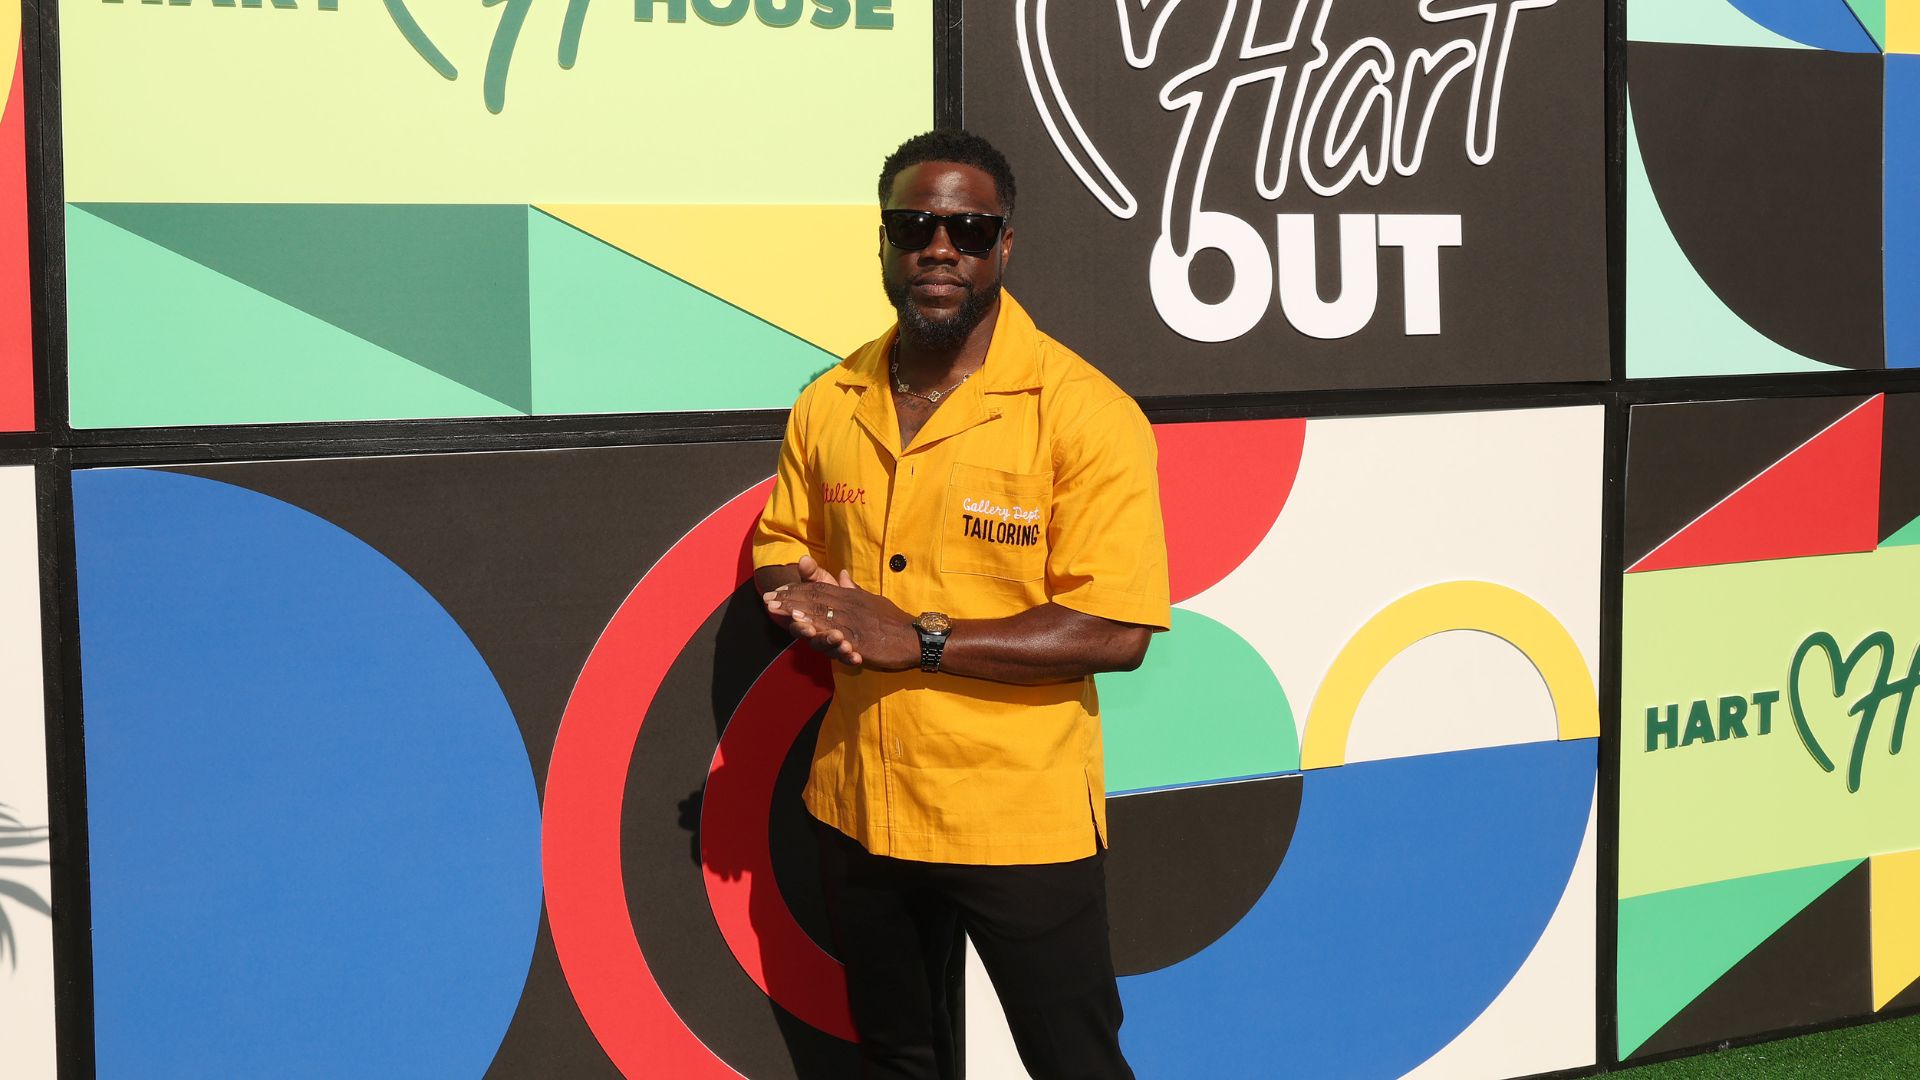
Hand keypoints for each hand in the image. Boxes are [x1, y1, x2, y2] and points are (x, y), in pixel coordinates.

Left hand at [763, 563, 918, 670]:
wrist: (915, 637)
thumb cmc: (892, 620)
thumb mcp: (871, 599)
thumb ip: (854, 589)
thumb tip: (843, 574)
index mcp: (851, 596)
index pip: (819, 588)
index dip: (796, 589)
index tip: (777, 591)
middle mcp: (850, 605)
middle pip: (815, 599)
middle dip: (789, 599)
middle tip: (767, 600)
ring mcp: (854, 622)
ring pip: (821, 613)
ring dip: (798, 611)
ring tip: (778, 610)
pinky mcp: (859, 639)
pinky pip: (835, 632)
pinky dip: (817, 628)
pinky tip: (803, 627)